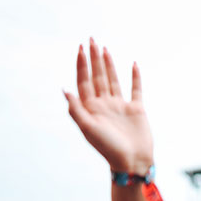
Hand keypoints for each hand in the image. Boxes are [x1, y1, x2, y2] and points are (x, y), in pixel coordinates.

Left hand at [65, 38, 152, 173]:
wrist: (132, 161)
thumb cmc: (108, 148)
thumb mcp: (88, 129)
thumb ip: (76, 110)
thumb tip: (64, 89)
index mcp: (91, 108)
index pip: (84, 81)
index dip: (82, 64)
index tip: (81, 48)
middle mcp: (104, 104)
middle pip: (97, 76)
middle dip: (93, 58)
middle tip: (91, 39)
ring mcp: (120, 105)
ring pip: (113, 79)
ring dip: (108, 64)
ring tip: (104, 48)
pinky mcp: (136, 109)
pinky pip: (135, 89)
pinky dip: (135, 76)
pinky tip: (133, 64)